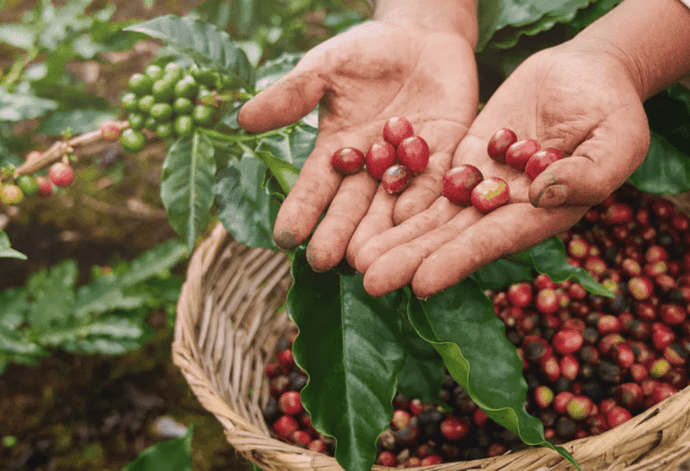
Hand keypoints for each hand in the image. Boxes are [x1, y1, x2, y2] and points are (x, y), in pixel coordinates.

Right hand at [237, 19, 477, 271]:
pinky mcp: (447, 157)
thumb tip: (242, 119)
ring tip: (368, 261)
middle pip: (353, 206)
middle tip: (325, 262)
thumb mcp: (325, 67)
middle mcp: (370, 168)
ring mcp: (408, 166)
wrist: (422, 35)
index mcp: (337, 151)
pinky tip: (412, 223)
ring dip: (381, 234)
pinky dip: (424, 203)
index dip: (300, 210)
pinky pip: (435, 184)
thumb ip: (292, 94)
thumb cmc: (365, 50)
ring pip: (392, 206)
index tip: (284, 237)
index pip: (314, 186)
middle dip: (338, 233)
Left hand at [351, 43, 651, 297]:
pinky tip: (366, 214)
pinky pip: (430, 181)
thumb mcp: (617, 139)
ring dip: (396, 237)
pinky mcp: (468, 159)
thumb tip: (541, 195)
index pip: (494, 242)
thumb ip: (587, 173)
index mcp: (545, 214)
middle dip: (411, 259)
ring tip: (355, 258)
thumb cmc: (615, 108)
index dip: (457, 261)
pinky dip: (401, 198)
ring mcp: (484, 185)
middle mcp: (508, 209)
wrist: (591, 73)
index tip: (421, 284)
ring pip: (434, 215)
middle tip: (368, 281)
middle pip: (453, 238)